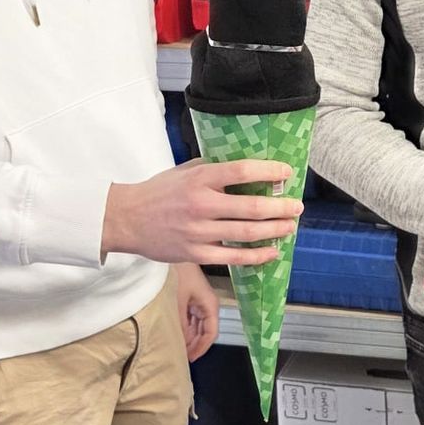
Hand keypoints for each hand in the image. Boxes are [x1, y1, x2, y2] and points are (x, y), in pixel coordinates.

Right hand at [103, 160, 301, 265]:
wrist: (126, 219)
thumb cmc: (159, 192)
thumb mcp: (185, 171)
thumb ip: (214, 169)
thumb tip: (249, 167)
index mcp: (199, 179)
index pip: (241, 171)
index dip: (269, 171)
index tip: (286, 172)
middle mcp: (200, 204)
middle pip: (251, 207)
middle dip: (281, 207)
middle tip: (297, 206)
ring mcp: (198, 231)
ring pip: (247, 233)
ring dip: (275, 230)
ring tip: (290, 226)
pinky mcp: (195, 253)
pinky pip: (233, 257)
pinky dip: (257, 256)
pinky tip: (272, 251)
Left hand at [175, 263, 218, 361]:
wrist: (171, 251)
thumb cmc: (177, 272)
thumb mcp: (177, 301)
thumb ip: (179, 323)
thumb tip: (179, 343)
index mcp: (210, 305)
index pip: (211, 334)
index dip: (201, 348)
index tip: (189, 359)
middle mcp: (207, 304)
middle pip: (204, 331)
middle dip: (194, 345)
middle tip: (180, 356)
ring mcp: (199, 300)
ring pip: (197, 325)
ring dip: (188, 336)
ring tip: (176, 346)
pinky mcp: (190, 296)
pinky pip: (190, 317)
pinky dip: (184, 326)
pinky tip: (174, 332)